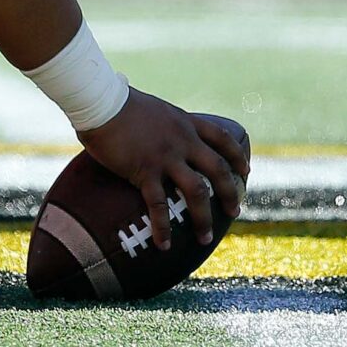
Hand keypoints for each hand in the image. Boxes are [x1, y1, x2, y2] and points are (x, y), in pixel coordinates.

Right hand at [79, 89, 248, 250]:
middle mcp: (183, 140)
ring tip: (205, 238)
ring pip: (197, 191)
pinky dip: (163, 227)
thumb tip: (163, 137)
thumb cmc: (120, 104)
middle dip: (230, 193)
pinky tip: (164, 245)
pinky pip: (159, 205)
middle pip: (218, 169)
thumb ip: (167, 126)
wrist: (102, 101)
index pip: (222, 138)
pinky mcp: (145, 170)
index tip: (245, 171)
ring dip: (203, 218)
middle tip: (235, 212)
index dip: (236, 156)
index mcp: (186, 123)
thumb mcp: (156, 111)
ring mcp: (166, 156)